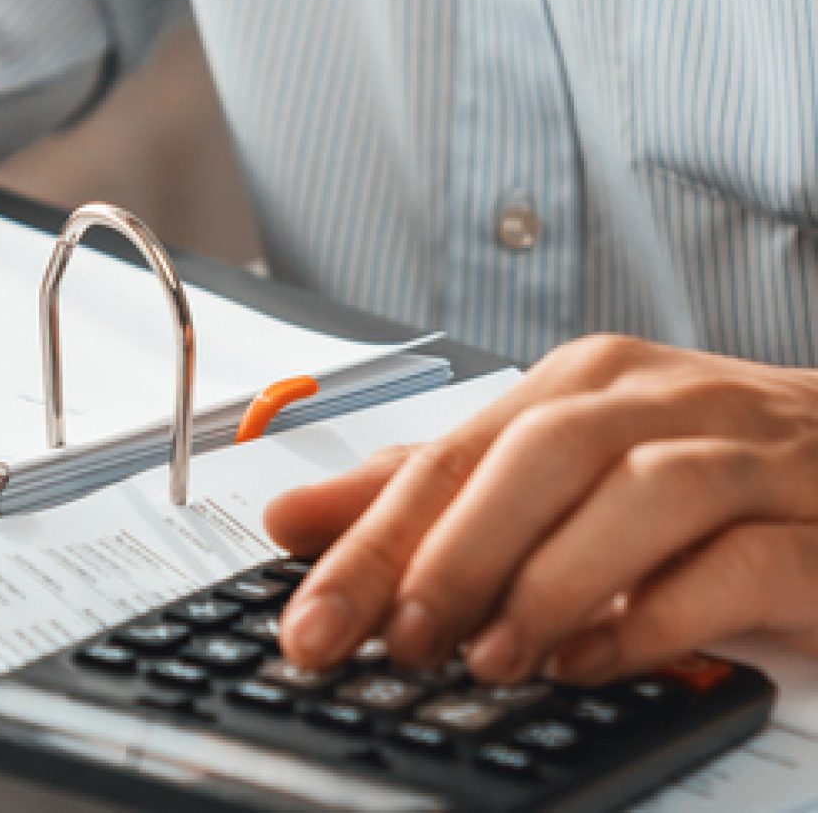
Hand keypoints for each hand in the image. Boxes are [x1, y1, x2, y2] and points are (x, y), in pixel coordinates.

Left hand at [264, 335, 817, 684]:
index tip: (310, 621)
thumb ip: (433, 493)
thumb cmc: (701, 469)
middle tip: (398, 642)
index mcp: (582, 383)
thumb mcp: (553, 470)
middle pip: (534, 458)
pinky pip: (738, 561)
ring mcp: (750, 455)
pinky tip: (598, 660)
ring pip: (636, 494)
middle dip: (449, 556)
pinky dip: (659, 615)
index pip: (450, 454)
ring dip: (550, 581)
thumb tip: (294, 518)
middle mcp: (660, 402)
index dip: (369, 539)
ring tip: (488, 658)